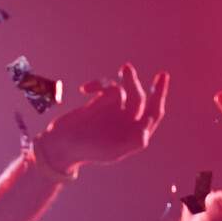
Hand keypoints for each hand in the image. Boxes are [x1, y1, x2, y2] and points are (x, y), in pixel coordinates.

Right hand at [34, 62, 169, 176]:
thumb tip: (146, 131)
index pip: (154, 113)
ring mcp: (114, 112)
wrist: (60, 145)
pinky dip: (97, 85)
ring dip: (123, 80)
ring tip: (123, 69)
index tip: (161, 77)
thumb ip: (131, 142)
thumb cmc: (86, 151)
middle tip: (126, 69)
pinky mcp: (99, 103)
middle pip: (140, 98)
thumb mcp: (112, 151)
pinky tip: (85, 90)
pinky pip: (106, 88)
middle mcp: (127, 122)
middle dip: (135, 83)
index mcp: (134, 134)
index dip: (159, 95)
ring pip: (124, 90)